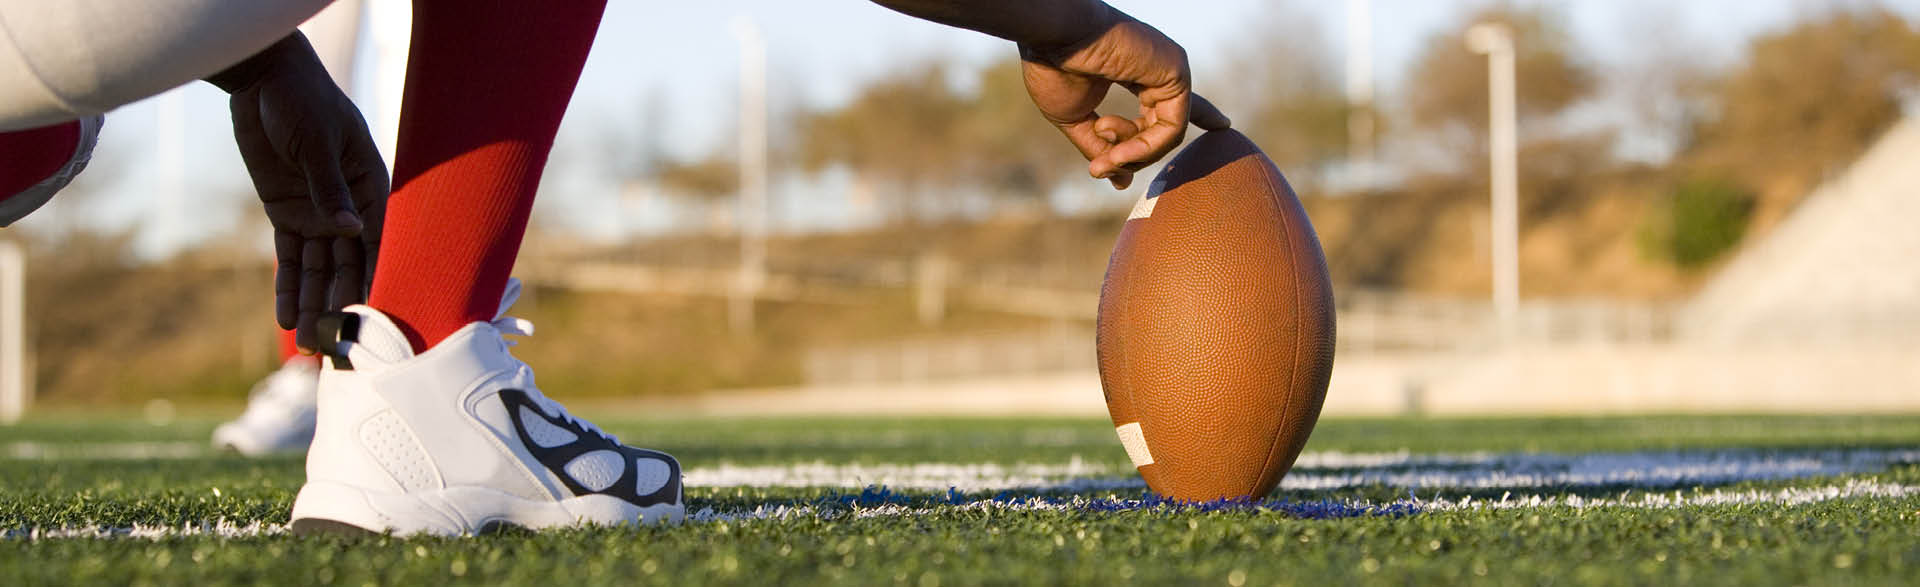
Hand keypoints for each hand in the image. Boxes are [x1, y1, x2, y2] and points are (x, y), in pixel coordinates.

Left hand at [213, 34, 387, 350]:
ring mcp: (318, 214)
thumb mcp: (316, 140)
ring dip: (315, 304)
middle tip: (336, 346)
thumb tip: (350, 229)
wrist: (262, 81)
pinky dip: (288, 286)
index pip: (379, 243)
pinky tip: (285, 318)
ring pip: (320, 269)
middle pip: (350, 265)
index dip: (377, 280)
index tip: (373, 319)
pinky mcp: (286, 214)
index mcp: (372, 187)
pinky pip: (289, 258)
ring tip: (310, 344)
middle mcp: (350, 208)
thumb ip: (330, 188)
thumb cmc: (302, 100)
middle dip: (343, 305)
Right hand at [1018, 9, 1230, 188]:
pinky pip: (1173, 129)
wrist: (1052, 37)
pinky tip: (1119, 152)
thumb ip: (1101, 148)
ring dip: (1133, 156)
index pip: (1169, 98)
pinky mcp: (1177, 71)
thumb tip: (1120, 181)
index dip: (1199, 112)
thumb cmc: (1055, 68)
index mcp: (1136, 70)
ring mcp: (1170, 68)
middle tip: (1098, 168)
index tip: (1223, 124)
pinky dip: (1145, 149)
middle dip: (1131, 155)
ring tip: (1104, 159)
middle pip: (1162, 128)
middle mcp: (1158, 67)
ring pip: (1168, 135)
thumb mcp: (1076, 120)